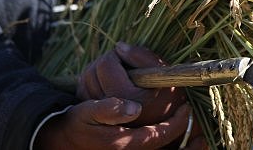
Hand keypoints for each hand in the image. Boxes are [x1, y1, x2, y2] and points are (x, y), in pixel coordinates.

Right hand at [33, 98, 196, 149]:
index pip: (159, 135)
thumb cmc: (76, 124)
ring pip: (160, 148)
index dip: (177, 123)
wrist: (61, 140)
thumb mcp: (88, 112)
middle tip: (192, 116)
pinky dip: (166, 142)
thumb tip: (134, 107)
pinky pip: (153, 147)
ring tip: (188, 124)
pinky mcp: (126, 149)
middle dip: (181, 133)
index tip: (187, 108)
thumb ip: (109, 109)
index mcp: (124, 143)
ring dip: (175, 138)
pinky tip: (173, 130)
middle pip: (164, 145)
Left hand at [77, 42, 185, 126]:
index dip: (117, 55)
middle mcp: (110, 110)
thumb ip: (142, 56)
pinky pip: (82, 90)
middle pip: (92, 70)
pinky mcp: (92, 118)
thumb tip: (119, 46)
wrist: (163, 122)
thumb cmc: (165, 93)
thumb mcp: (161, 72)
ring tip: (117, 75)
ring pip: (84, 79)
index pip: (105, 64)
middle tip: (123, 67)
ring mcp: (99, 115)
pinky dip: (91, 81)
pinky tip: (107, 84)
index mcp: (127, 98)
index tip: (129, 59)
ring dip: (97, 71)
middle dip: (106, 63)